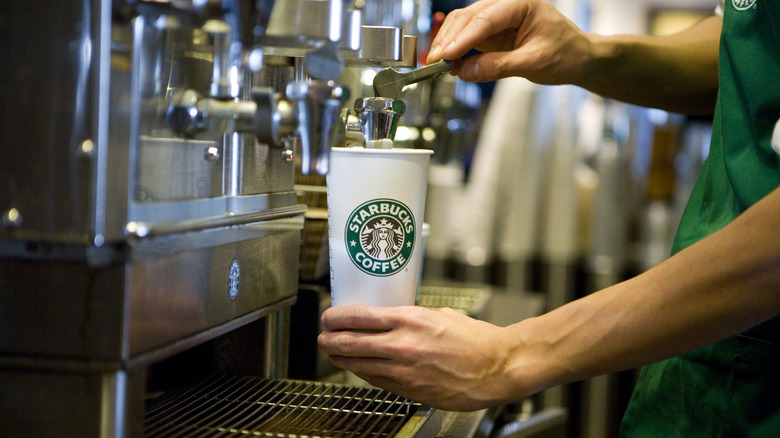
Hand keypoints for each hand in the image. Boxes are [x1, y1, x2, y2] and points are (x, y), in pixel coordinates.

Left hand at [318, 305, 524, 410]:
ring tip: (334, 353)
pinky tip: (358, 368)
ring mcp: (404, 370)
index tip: (328, 317)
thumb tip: (389, 318)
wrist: (496, 368)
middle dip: (331, 340)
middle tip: (323, 337)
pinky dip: (363, 372)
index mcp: (410, 319)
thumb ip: (410, 317)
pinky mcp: (409, 390)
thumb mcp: (439, 314)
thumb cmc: (474, 339)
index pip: (360, 316)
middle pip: (351, 342)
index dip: (337, 317)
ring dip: (341, 358)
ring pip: (359, 364)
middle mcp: (403, 345)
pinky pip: (376, 380)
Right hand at [426, 0, 591, 84]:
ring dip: (447, 44)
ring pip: (462, 25)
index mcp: (520, 4)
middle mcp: (505, 7)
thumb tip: (466, 71)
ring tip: (437, 65)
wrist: (577, 58)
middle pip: (467, 17)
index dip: (463, 38)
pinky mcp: (491, 34)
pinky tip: (448, 63)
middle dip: (449, 40)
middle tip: (435, 62)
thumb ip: (498, 67)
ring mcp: (496, 20)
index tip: (446, 55)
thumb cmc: (565, 53)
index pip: (485, 19)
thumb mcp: (534, 63)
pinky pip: (466, 38)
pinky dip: (455, 50)